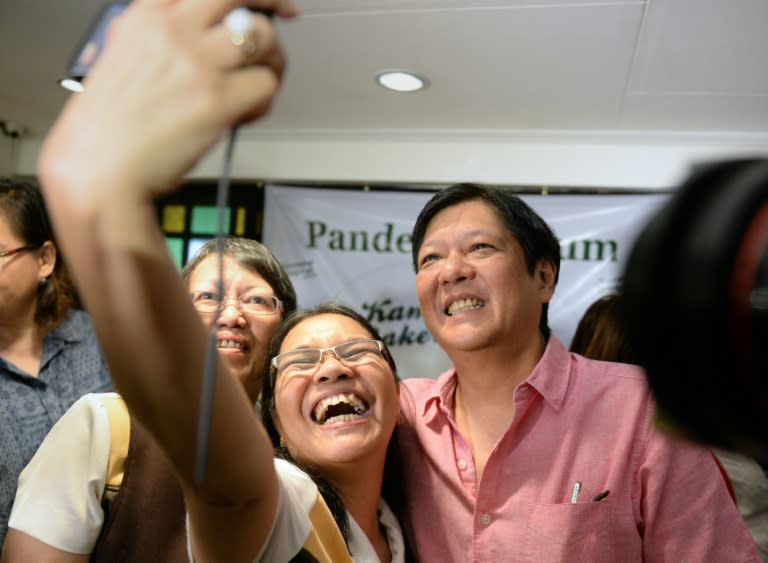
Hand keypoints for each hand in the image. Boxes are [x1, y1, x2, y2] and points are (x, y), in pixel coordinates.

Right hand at [38, 0, 297, 197]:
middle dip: (273, 4)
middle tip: (287, 16)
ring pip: (264, 38)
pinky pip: (267, 85)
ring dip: (271, 62)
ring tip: (255, 87)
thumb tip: (196, 40)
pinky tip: (243, 116)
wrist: (98, 169)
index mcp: (146, 16)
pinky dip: (263, 103)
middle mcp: (173, 30)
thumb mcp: (119, 61)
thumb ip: (155, 42)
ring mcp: (197, 62)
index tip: (263, 0)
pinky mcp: (217, 98)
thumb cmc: (107, 129)